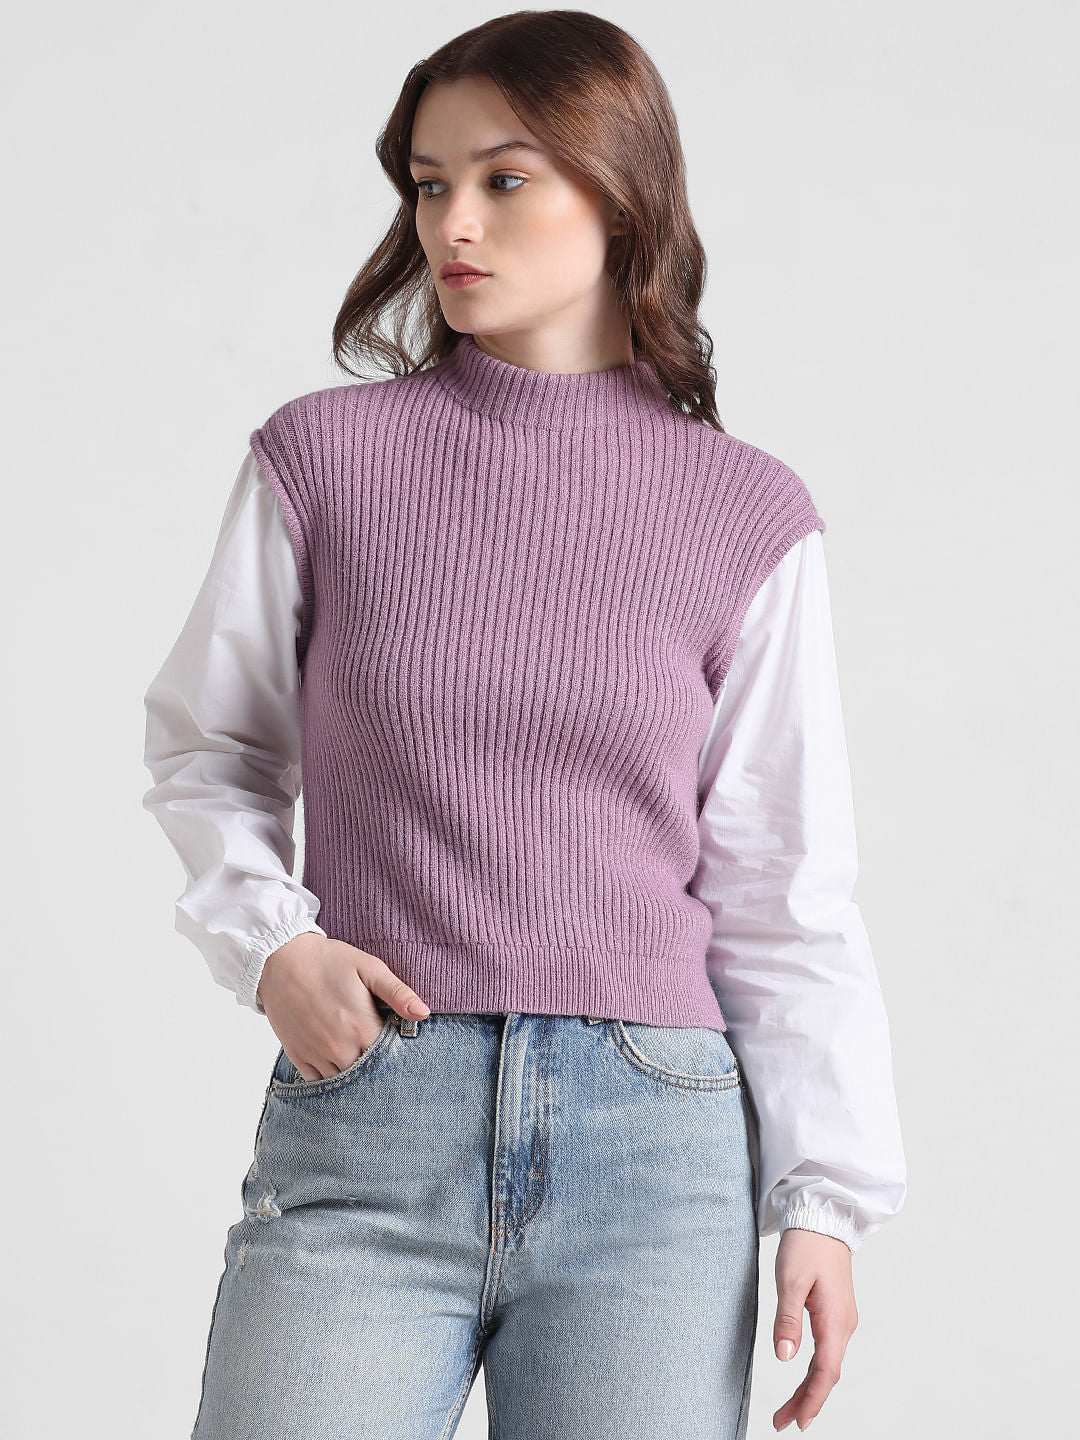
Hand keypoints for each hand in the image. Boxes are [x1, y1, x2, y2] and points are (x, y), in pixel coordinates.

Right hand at [255, 933, 430, 1081]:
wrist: (281, 959)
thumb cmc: (329, 960)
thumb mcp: (369, 968)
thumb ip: (397, 993)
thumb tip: (423, 1013)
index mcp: (362, 1028)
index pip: (391, 1058)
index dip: (398, 1054)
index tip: (400, 1046)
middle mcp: (339, 1048)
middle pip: (368, 1075)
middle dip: (378, 1069)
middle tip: (382, 1056)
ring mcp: (316, 1055)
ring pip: (343, 1082)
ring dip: (354, 1076)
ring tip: (360, 1059)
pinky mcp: (298, 1056)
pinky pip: (318, 1082)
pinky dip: (330, 1078)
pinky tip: (338, 1064)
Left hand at [771, 1228, 858, 1430]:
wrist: (823, 1219)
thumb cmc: (806, 1245)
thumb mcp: (790, 1279)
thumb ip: (787, 1319)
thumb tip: (784, 1357)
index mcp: (835, 1320)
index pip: (825, 1371)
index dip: (811, 1399)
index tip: (796, 1422)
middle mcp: (844, 1325)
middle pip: (827, 1374)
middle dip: (807, 1401)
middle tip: (783, 1423)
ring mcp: (841, 1320)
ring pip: (827, 1364)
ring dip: (809, 1388)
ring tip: (788, 1410)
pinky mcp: (835, 1313)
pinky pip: (826, 1351)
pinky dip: (814, 1371)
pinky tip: (803, 1379)